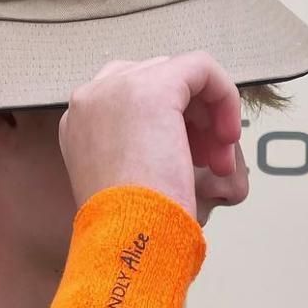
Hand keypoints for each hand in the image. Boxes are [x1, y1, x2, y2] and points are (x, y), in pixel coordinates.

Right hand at [59, 52, 243, 217]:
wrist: (128, 240)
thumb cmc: (131, 228)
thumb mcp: (126, 183)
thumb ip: (138, 149)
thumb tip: (179, 139)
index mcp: (79, 123)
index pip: (131, 99)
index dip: (172, 124)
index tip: (191, 160)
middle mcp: (91, 98)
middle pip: (156, 82)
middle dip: (192, 120)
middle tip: (212, 162)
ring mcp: (117, 87)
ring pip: (180, 75)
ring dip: (209, 116)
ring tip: (220, 161)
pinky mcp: (155, 86)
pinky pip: (202, 68)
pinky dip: (224, 96)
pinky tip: (228, 137)